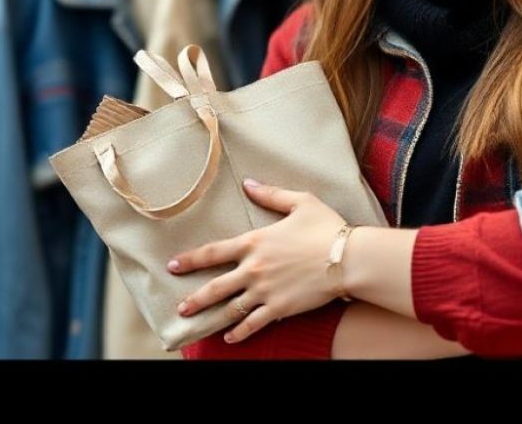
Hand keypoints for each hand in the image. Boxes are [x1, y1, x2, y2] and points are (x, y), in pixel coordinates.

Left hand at [166, 178, 349, 343]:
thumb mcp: (300, 201)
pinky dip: (239, 332)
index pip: (214, 252)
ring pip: (230, 308)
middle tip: (180, 306)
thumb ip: (271, 194)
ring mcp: (264, 291)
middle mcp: (254, 268)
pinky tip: (229, 337)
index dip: (190, 259)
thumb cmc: (326, 226)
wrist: (348, 257)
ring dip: (210, 316)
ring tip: (195, 322)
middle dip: (194, 297)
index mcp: (255, 242)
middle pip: (215, 286)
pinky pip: (252, 324)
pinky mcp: (279, 308)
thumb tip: (248, 183)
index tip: (173, 265)